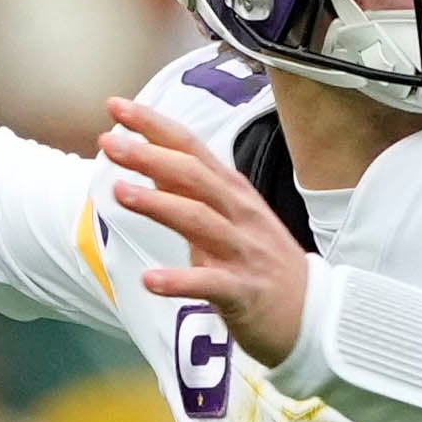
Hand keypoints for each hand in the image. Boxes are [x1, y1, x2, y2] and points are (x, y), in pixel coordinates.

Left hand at [100, 97, 310, 368]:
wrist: (313, 313)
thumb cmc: (262, 262)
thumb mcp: (230, 216)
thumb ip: (191, 190)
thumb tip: (150, 158)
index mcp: (232, 192)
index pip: (190, 148)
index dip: (154, 126)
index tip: (116, 107)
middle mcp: (239, 214)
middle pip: (193, 176)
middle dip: (150, 156)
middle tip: (109, 142)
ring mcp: (243, 251)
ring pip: (199, 219)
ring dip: (158, 204)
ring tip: (119, 192)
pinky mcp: (243, 291)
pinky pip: (209, 283)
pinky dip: (179, 280)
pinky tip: (149, 280)